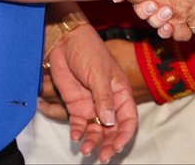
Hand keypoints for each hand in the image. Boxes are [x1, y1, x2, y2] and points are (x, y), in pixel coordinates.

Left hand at [44, 23, 137, 162]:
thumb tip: (109, 121)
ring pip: (96, 130)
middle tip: (103, 156)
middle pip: (112, 130)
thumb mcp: (99, 73)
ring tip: (86, 150)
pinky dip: (78, 133)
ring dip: (93, 142)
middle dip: (109, 144)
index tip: (117, 146)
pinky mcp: (76, 106)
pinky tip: (75, 137)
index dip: (125, 134)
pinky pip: (79, 125)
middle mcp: (108, 103)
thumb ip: (103, 97)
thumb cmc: (88, 51)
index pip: (128, 119)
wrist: (65, 42)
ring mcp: (92, 105)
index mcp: (121, 93)